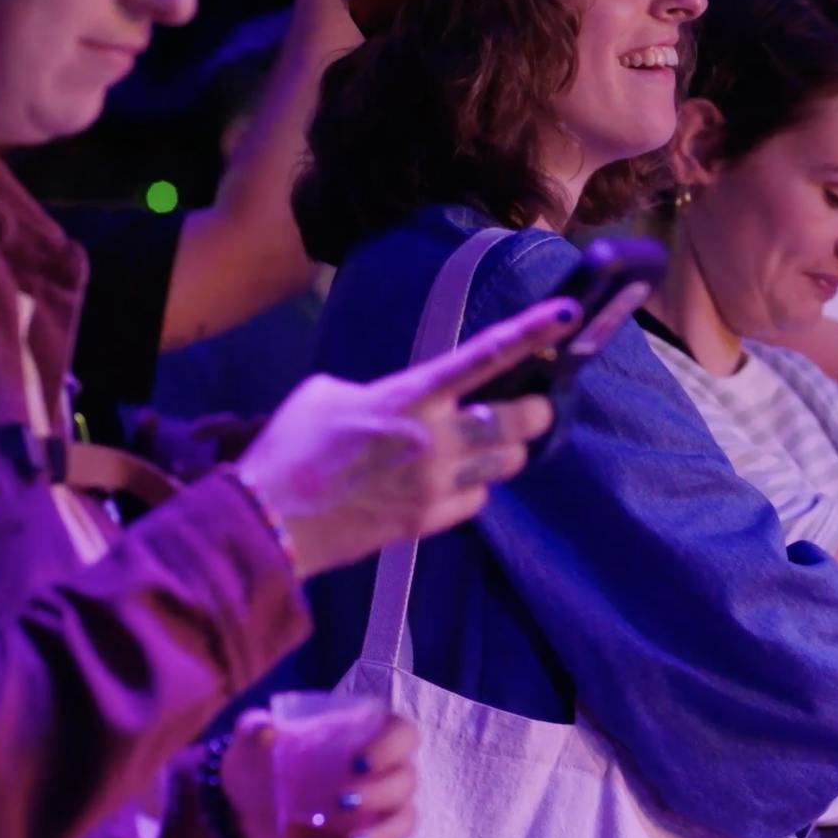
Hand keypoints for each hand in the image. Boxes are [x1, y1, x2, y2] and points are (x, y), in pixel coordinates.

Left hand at [221, 709, 421, 837]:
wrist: (248, 807)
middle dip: (379, 793)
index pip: (401, 733)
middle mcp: (384, 767)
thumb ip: (255, 730)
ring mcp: (383, 805)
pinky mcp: (372, 836)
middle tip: (339, 802)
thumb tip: (267, 733)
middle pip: (405, 779)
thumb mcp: (252, 741)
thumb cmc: (261, 762)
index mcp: (366, 732)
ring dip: (382, 830)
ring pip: (403, 817)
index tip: (356, 763)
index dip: (390, 747)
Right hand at [233, 294, 575, 576]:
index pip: (485, 356)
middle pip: (522, 420)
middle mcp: (434, 438)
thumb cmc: (291, 448)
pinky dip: (472, 489)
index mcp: (410, 396)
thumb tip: (402, 401)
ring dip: (507, 451)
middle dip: (535, 412)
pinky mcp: (429, 521)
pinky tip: (448, 483)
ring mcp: (436, 483)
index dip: (531, 333)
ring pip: (508, 463)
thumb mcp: (327, 393)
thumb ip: (382, 390)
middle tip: (529, 408)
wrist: (269, 521)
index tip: (568, 316)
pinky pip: (477, 500)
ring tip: (486, 446)